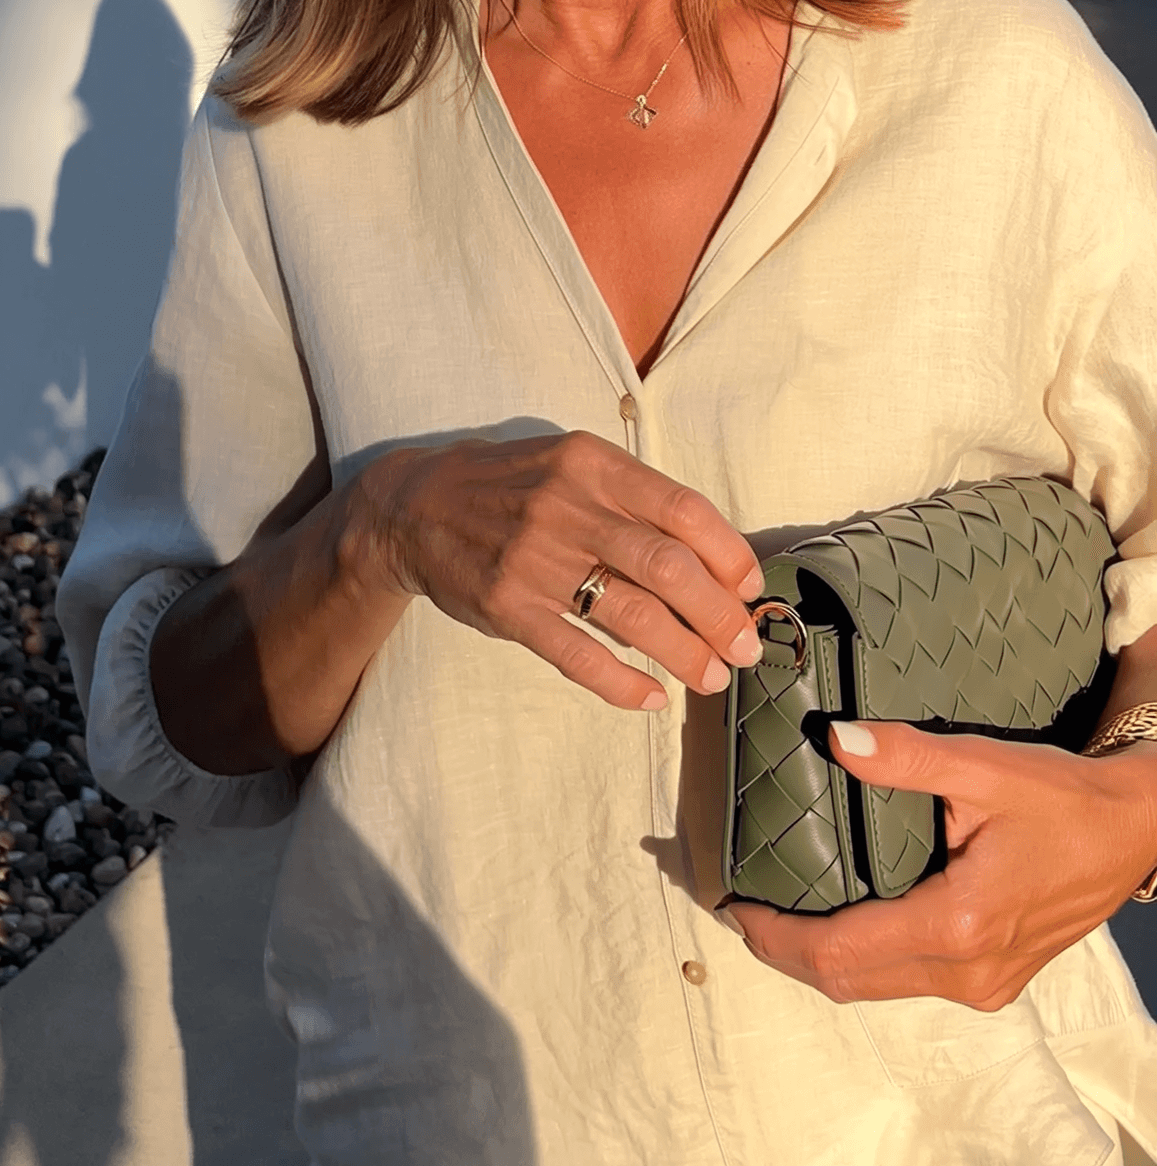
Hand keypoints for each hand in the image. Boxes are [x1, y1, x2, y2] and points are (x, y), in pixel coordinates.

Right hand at [352, 430, 765, 711]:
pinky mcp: (509, 607)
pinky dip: (621, 683)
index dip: (728, 554)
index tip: (750, 588)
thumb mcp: (571, 466)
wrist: (415, 506)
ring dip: (684, 653)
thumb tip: (710, 556)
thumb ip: (632, 499)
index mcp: (592, 465)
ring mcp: (537, 561)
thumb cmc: (511, 485)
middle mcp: (568, 508)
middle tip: (744, 648)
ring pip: (632, 615)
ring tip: (711, 677)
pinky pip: (577, 654)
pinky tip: (650, 699)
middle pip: (668, 567)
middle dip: (719, 615)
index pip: (682, 509)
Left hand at [723, 720, 1156, 1008]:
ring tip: (778, 912)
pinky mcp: (994, 981)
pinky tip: (841, 920)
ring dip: (823, 959)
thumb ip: (907, 758)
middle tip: (741, 910)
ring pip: (878, 987)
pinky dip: (864, 960)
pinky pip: (908, 981)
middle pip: (849, 982)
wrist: (1133, 831)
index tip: (732, 904)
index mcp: (959, 924)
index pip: (840, 952)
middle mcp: (968, 971)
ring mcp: (984, 985)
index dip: (776, 936)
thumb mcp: (985, 767)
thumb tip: (836, 739)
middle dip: (786, 953)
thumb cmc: (1063, 798)